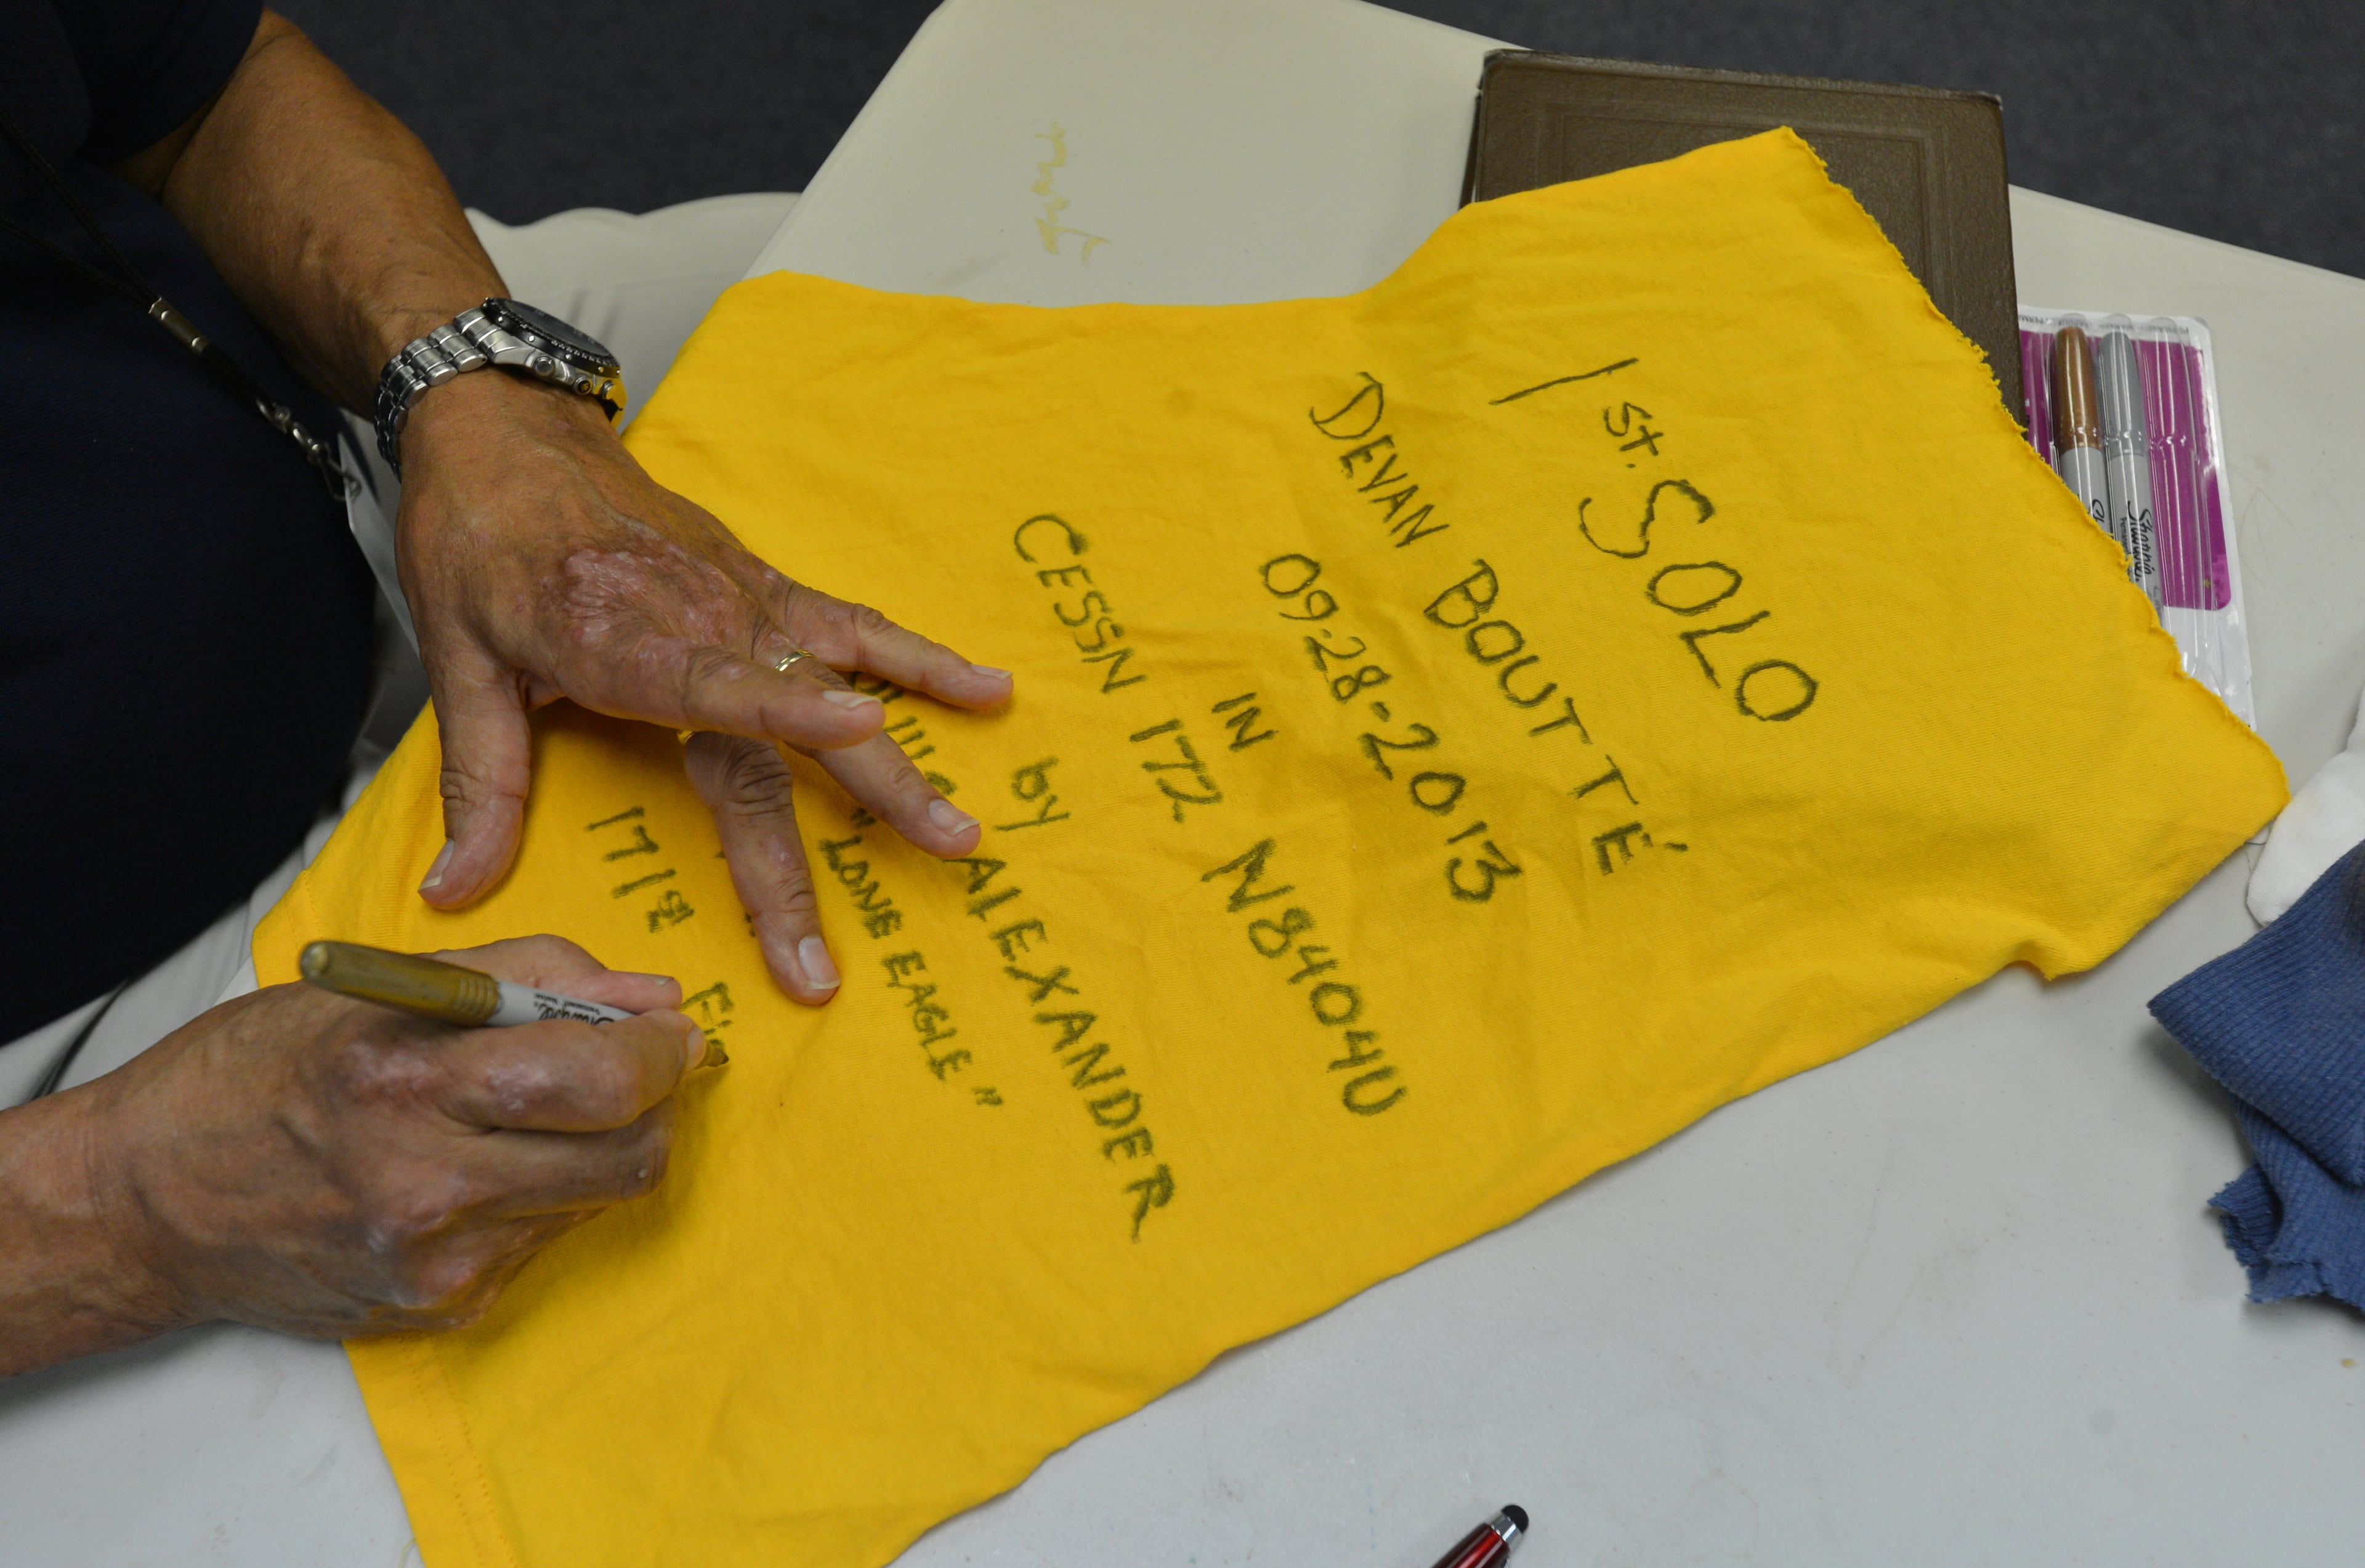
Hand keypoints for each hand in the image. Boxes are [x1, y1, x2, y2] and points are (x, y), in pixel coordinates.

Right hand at [1, 937, 702, 1364]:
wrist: (147, 1203)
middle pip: (629, 1155)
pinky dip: (542, 1194)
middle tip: (628, 1066)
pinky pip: (549, 1240)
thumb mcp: (383, 989)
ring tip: (526, 1112)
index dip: (660, 1049)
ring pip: (600, 1199)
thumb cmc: (253, 1077)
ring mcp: (438, 1260)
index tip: (669, 1027)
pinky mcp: (444, 1306)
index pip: (599, 1079)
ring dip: (596, 1147)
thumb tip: (654, 994)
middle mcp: (427, 1184)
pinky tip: (477, 1167)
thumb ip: (535, 976)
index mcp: (408, 1082)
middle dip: (652, 1102)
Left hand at [392, 373, 1015, 1003]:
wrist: (510, 434)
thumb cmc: (478, 543)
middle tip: (878, 908)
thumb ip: (480, 782)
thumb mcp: (456, 661)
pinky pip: (857, 629)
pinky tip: (988, 690)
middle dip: (845, 817)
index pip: (715, 684)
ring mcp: (744, 602)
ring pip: (843, 688)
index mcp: (616, 639)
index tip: (862, 729)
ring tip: (963, 831)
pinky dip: (922, 661)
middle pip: (783, 735)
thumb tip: (451, 892)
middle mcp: (699, 621)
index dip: (790, 710)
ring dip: (905, 767)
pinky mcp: (766, 587)